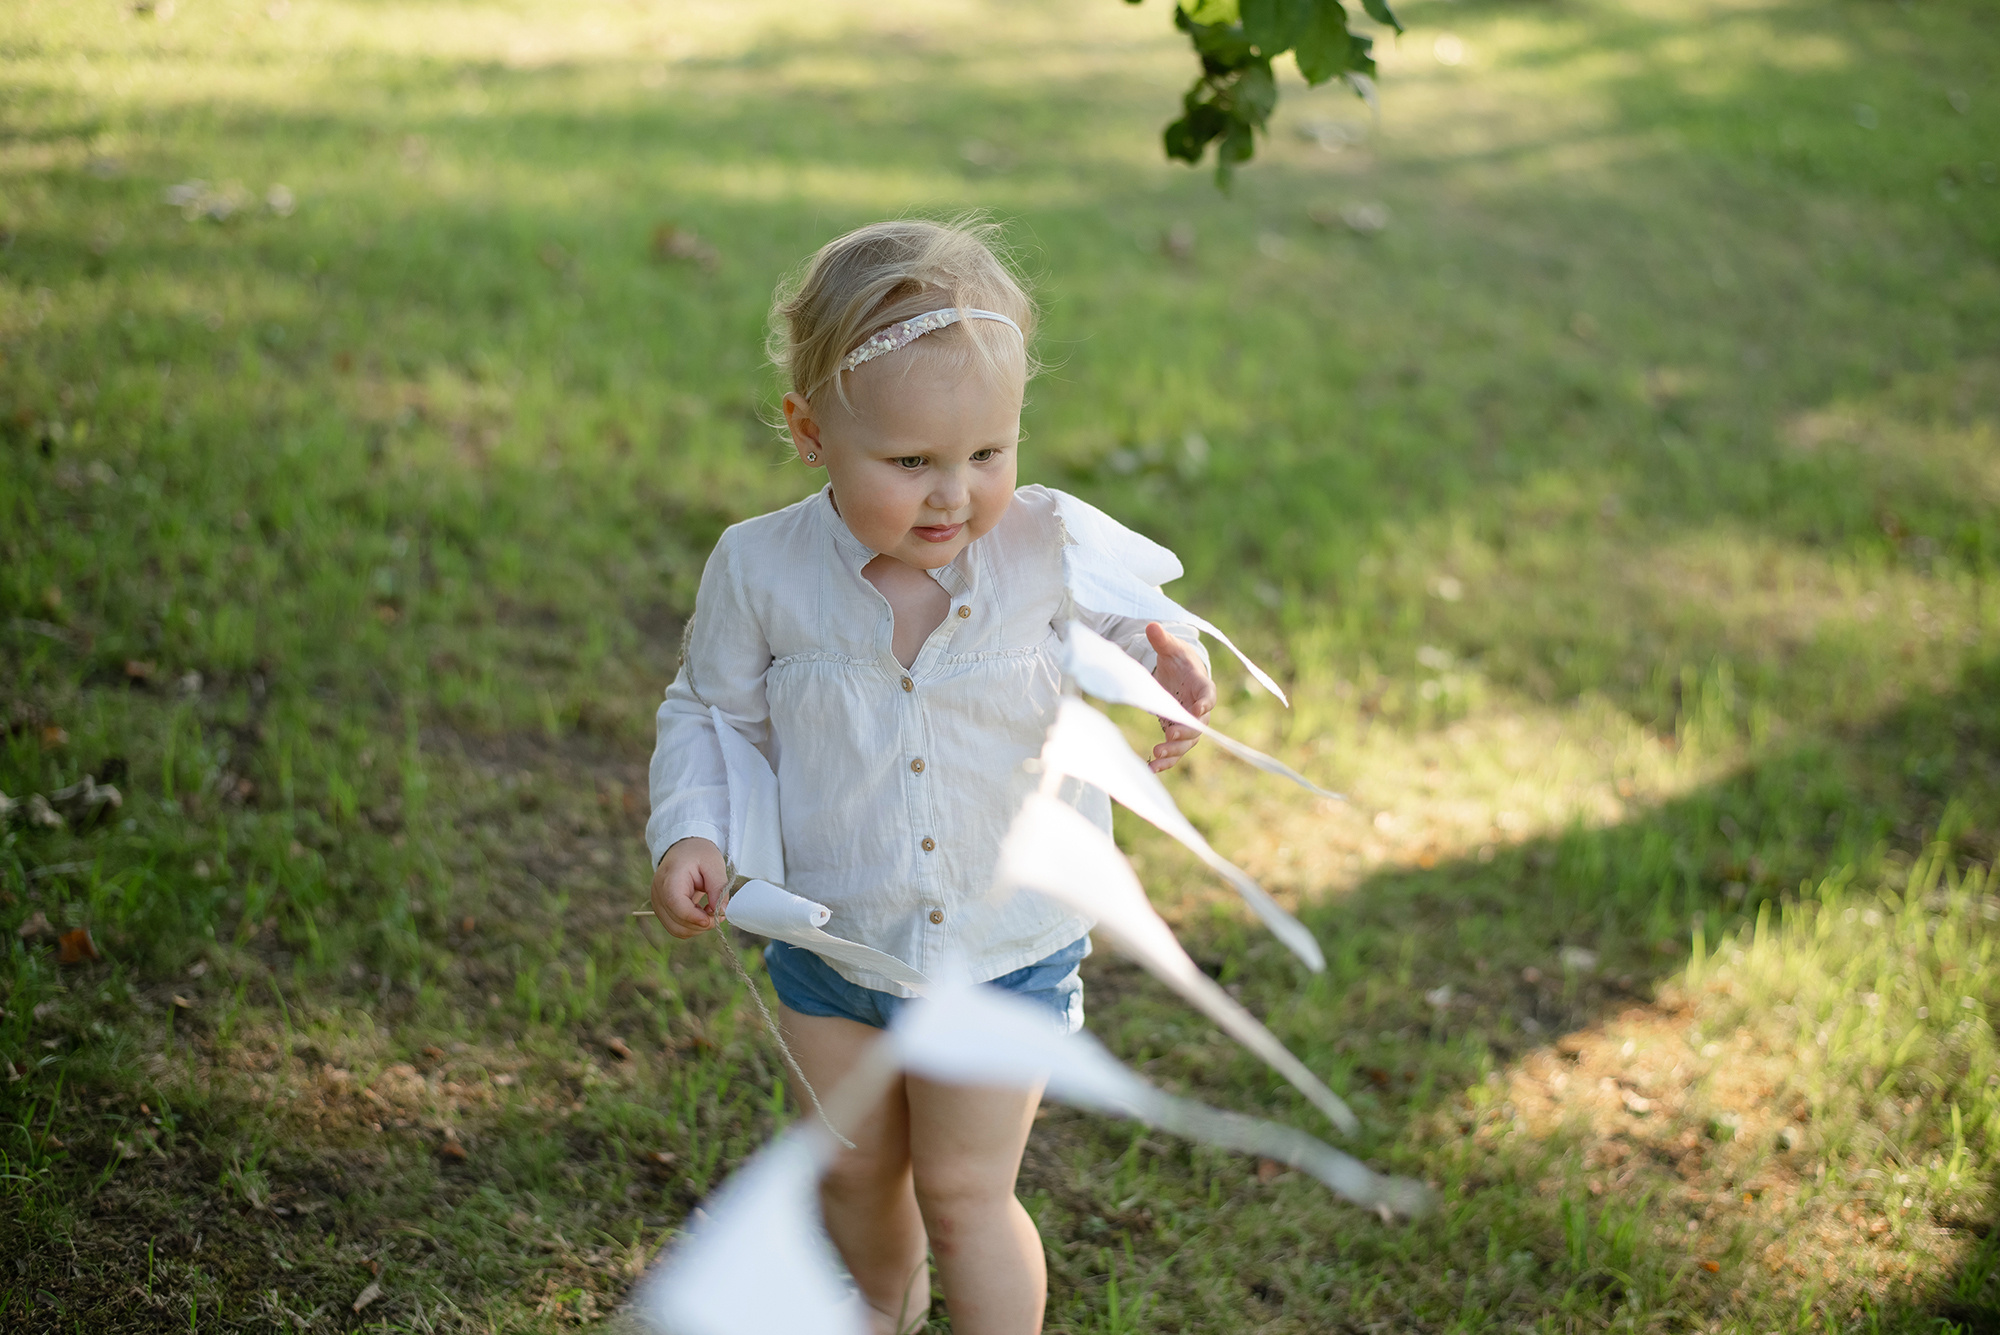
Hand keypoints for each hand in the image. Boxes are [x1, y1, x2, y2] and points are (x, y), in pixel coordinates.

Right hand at [650, 837, 729, 938]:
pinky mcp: (662, 910)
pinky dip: (691, 926)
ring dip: (697, 927)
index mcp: (670, 878)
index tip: (715, 917)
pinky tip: (701, 913)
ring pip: (676, 930)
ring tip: (710, 911)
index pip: (676, 905)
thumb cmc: (698, 854)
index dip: (695, 917)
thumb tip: (721, 912)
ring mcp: (657, 904)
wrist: (683, 849)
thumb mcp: (713, 864)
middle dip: (701, 924)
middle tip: (719, 912)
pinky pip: (676, 927)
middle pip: (677, 922)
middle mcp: (658, 893)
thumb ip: (719, 888)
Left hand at [1145, 622, 1215, 772]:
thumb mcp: (1171, 649)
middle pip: (1198, 725)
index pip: (1208, 696)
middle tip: (1169, 734)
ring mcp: (1188, 724)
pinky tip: (1150, 769)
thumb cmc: (1178, 660)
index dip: (1205, 703)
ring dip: (1174, 751)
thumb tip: (1151, 626)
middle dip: (1185, 731)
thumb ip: (1162, 640)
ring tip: (1156, 755)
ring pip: (1187, 743)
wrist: (1178, 675)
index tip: (1198, 709)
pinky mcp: (1176, 734)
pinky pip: (1174, 752)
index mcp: (1203, 686)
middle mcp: (1200, 709)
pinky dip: (1165, 762)